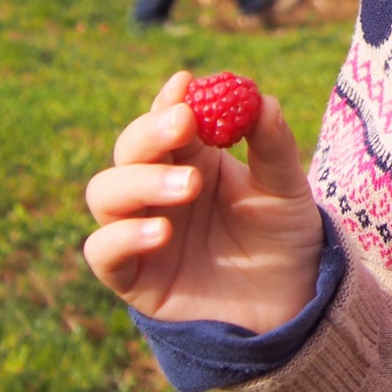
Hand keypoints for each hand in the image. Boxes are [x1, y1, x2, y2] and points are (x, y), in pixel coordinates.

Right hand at [84, 70, 323, 332]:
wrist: (289, 308)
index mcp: (192, 159)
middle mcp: (158, 190)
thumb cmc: (283, 241)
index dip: (170, 100)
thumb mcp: (287, 191)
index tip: (186, 83)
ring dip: (141, 181)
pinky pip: (102, 251)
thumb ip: (273, 148)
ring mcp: (141, 231)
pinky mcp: (133, 277)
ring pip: (107, 193)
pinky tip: (160, 233)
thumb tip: (262, 101)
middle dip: (151, 132)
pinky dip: (122, 237)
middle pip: (130, 149)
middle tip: (185, 123)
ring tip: (189, 185)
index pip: (167, 120)